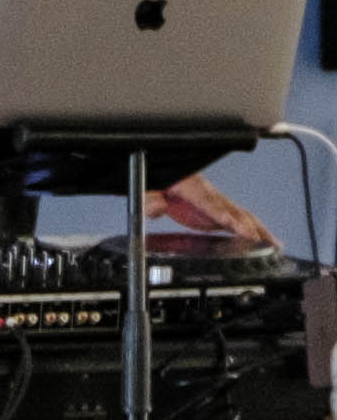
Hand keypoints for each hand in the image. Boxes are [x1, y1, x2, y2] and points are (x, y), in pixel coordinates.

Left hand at [154, 173, 276, 246]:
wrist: (162, 175)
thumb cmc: (156, 181)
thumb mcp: (147, 188)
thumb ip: (149, 199)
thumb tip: (157, 206)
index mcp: (188, 184)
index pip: (204, 199)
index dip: (217, 211)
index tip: (228, 221)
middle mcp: (206, 192)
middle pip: (228, 207)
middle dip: (243, 223)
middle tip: (256, 238)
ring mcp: (214, 202)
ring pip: (238, 214)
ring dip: (256, 228)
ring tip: (272, 243)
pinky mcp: (216, 212)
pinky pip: (237, 220)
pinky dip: (253, 230)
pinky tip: (265, 241)